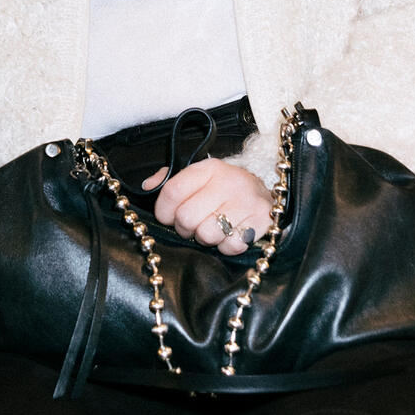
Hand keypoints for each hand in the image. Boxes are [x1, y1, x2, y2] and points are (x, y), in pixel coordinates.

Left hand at [142, 158, 272, 256]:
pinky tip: (231, 234)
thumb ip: (171, 181)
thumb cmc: (226, 190)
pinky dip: (227, 246)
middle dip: (185, 228)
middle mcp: (229, 182)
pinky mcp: (260, 221)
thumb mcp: (200, 178)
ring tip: (214, 228)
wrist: (267, 197)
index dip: (163, 211)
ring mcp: (246, 201)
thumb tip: (147, 186)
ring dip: (206, 238)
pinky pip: (230, 246)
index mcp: (209, 168)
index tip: (166, 217)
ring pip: (207, 235)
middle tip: (193, 226)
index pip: (173, 190)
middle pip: (186, 217)